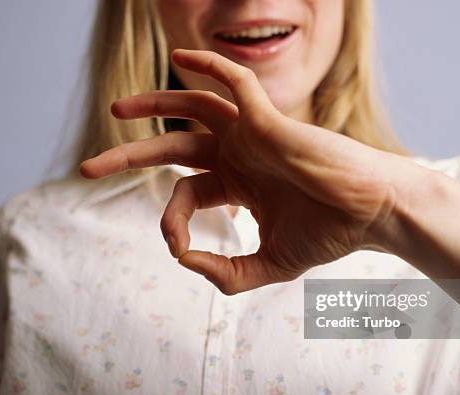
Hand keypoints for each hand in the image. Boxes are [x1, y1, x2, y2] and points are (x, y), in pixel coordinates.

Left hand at [79, 48, 417, 294]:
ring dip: (153, 104)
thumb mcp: (268, 266)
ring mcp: (253, 135)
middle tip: (87, 168)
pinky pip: (236, 82)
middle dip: (128, 155)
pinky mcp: (269, 121)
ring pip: (193, 108)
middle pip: (173, 148)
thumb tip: (183, 260)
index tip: (178, 248)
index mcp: (239, 185)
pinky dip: (210, 66)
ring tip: (116, 109)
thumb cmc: (329, 235)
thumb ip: (227, 273)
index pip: (187, 196)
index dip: (170, 221)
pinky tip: (183, 57)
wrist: (372, 216)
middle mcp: (240, 156)